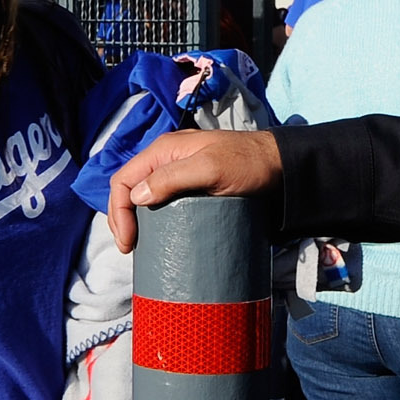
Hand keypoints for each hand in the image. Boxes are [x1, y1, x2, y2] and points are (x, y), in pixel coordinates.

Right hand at [105, 128, 285, 253]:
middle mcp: (166, 161)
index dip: (118, 211)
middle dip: (122, 219)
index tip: (128, 241)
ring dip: (137, 222)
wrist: (281, 167)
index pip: (123, 180)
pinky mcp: (191, 189)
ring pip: (144, 198)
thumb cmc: (248, 164)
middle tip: (131, 249)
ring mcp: (178, 174)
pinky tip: (158, 237)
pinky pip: (163, 204)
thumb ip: (173, 177)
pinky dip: (154, 221)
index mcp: (163, 151)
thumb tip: (137, 196)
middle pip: (129, 190)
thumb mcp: (211, 168)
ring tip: (141, 247)